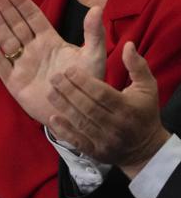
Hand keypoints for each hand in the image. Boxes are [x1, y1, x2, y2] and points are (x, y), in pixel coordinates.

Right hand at [0, 0, 105, 126]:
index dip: (21, 2)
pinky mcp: (13, 81)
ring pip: (5, 39)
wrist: (77, 114)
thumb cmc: (86, 85)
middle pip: (15, 24)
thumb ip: (93, 33)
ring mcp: (21, 64)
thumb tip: (97, 8)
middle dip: (4, 8)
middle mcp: (32, 50)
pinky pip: (0, 63)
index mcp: (49, 41)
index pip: (33, 17)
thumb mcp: (94, 57)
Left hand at [48, 43, 170, 177]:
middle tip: (54, 77)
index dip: (84, 81)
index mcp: (128, 108)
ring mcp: (106, 141)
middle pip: (88, 107)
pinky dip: (64, 131)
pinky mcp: (96, 153)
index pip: (102, 94)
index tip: (69, 69)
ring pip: (81, 123)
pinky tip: (52, 118)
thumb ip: (137, 66)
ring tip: (50, 92)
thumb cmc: (143, 112)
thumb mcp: (147, 88)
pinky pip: (77, 142)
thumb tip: (128, 45)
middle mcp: (116, 126)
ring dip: (63, 106)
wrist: (146, 148)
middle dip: (69, 91)